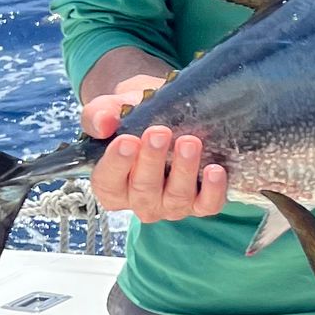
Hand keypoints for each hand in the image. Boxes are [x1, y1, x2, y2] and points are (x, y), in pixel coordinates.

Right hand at [83, 77, 228, 220]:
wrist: (163, 113)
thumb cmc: (132, 117)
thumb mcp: (111, 109)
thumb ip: (99, 115)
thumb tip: (103, 124)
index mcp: (111, 184)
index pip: (107, 182)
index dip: (116, 164)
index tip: (127, 140)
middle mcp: (139, 201)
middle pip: (143, 190)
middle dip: (152, 161)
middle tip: (160, 133)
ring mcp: (170, 205)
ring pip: (176, 198)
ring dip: (184, 170)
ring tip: (189, 142)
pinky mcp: (199, 203)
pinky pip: (207, 205)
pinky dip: (213, 190)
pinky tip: (215, 170)